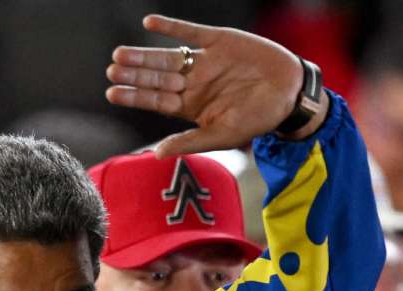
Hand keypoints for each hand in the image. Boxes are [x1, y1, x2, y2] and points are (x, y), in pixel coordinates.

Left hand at [105, 15, 327, 157]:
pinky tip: (149, 23)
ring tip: (121, 53)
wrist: (290, 92)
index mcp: (191, 106)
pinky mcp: (218, 40)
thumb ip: (189, 141)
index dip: (134, 96)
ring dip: (144, 54)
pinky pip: (190, 32)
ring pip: (167, 56)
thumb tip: (156, 154)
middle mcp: (193, 82)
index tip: (111, 93)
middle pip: (156, 77)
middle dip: (134, 74)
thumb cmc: (257, 119)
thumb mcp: (223, 135)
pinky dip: (170, 28)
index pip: (155, 100)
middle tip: (112, 69)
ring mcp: (204, 61)